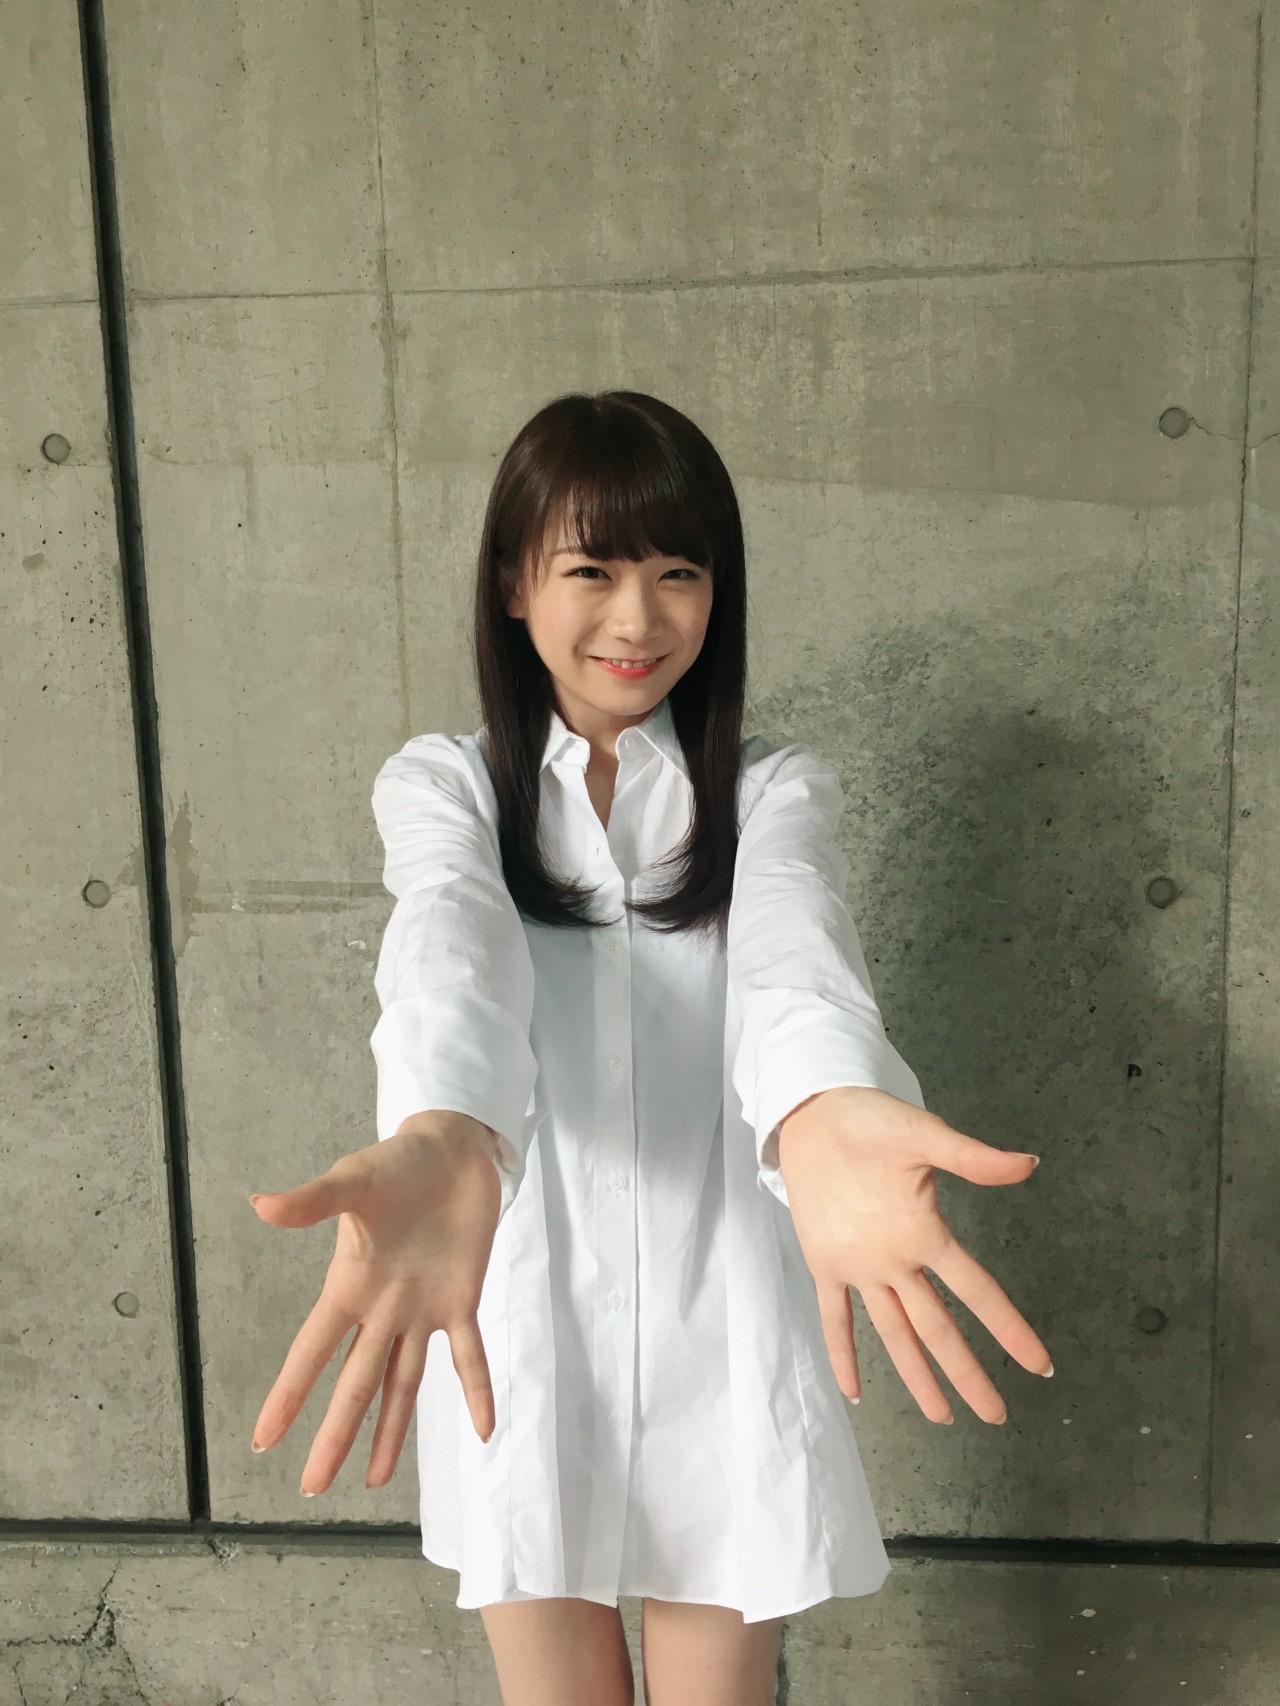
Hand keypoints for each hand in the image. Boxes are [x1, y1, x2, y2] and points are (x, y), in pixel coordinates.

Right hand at [249, 1111, 501, 1494]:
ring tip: (376, 1482)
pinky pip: (470, 1356)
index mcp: (349, 1285)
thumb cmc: (398, 1161)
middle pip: (355, 1383)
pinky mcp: (463, 1301)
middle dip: (335, 1434)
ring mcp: (423, 1311)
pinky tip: (484, 1430)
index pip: (312, 1351)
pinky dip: (478, 1390)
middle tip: (312, 1488)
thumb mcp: (353, 1179)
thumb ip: (312, 1200)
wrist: (454, 1148)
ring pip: (404, 1383)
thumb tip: (261, 1204)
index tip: (263, 1440)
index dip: (289, 1394)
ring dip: (391, 1431)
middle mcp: (382, 1310)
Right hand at [777, 1086, 1051, 1424]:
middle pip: (936, 1329)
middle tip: (996, 1414)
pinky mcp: (825, 1266)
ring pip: (892, 1334)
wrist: (807, 1117)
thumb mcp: (926, 1133)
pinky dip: (843, 1356)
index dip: (1010, 1329)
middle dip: (968, 1374)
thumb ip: (977, 1158)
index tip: (1040, 1366)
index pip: (977, 1291)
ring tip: (941, 1416)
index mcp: (921, 1234)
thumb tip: (1032, 1164)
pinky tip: (854, 1393)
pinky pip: (835, 1319)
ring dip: (917, 1378)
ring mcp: (855, 1269)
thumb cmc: (870, 1123)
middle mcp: (891, 1262)